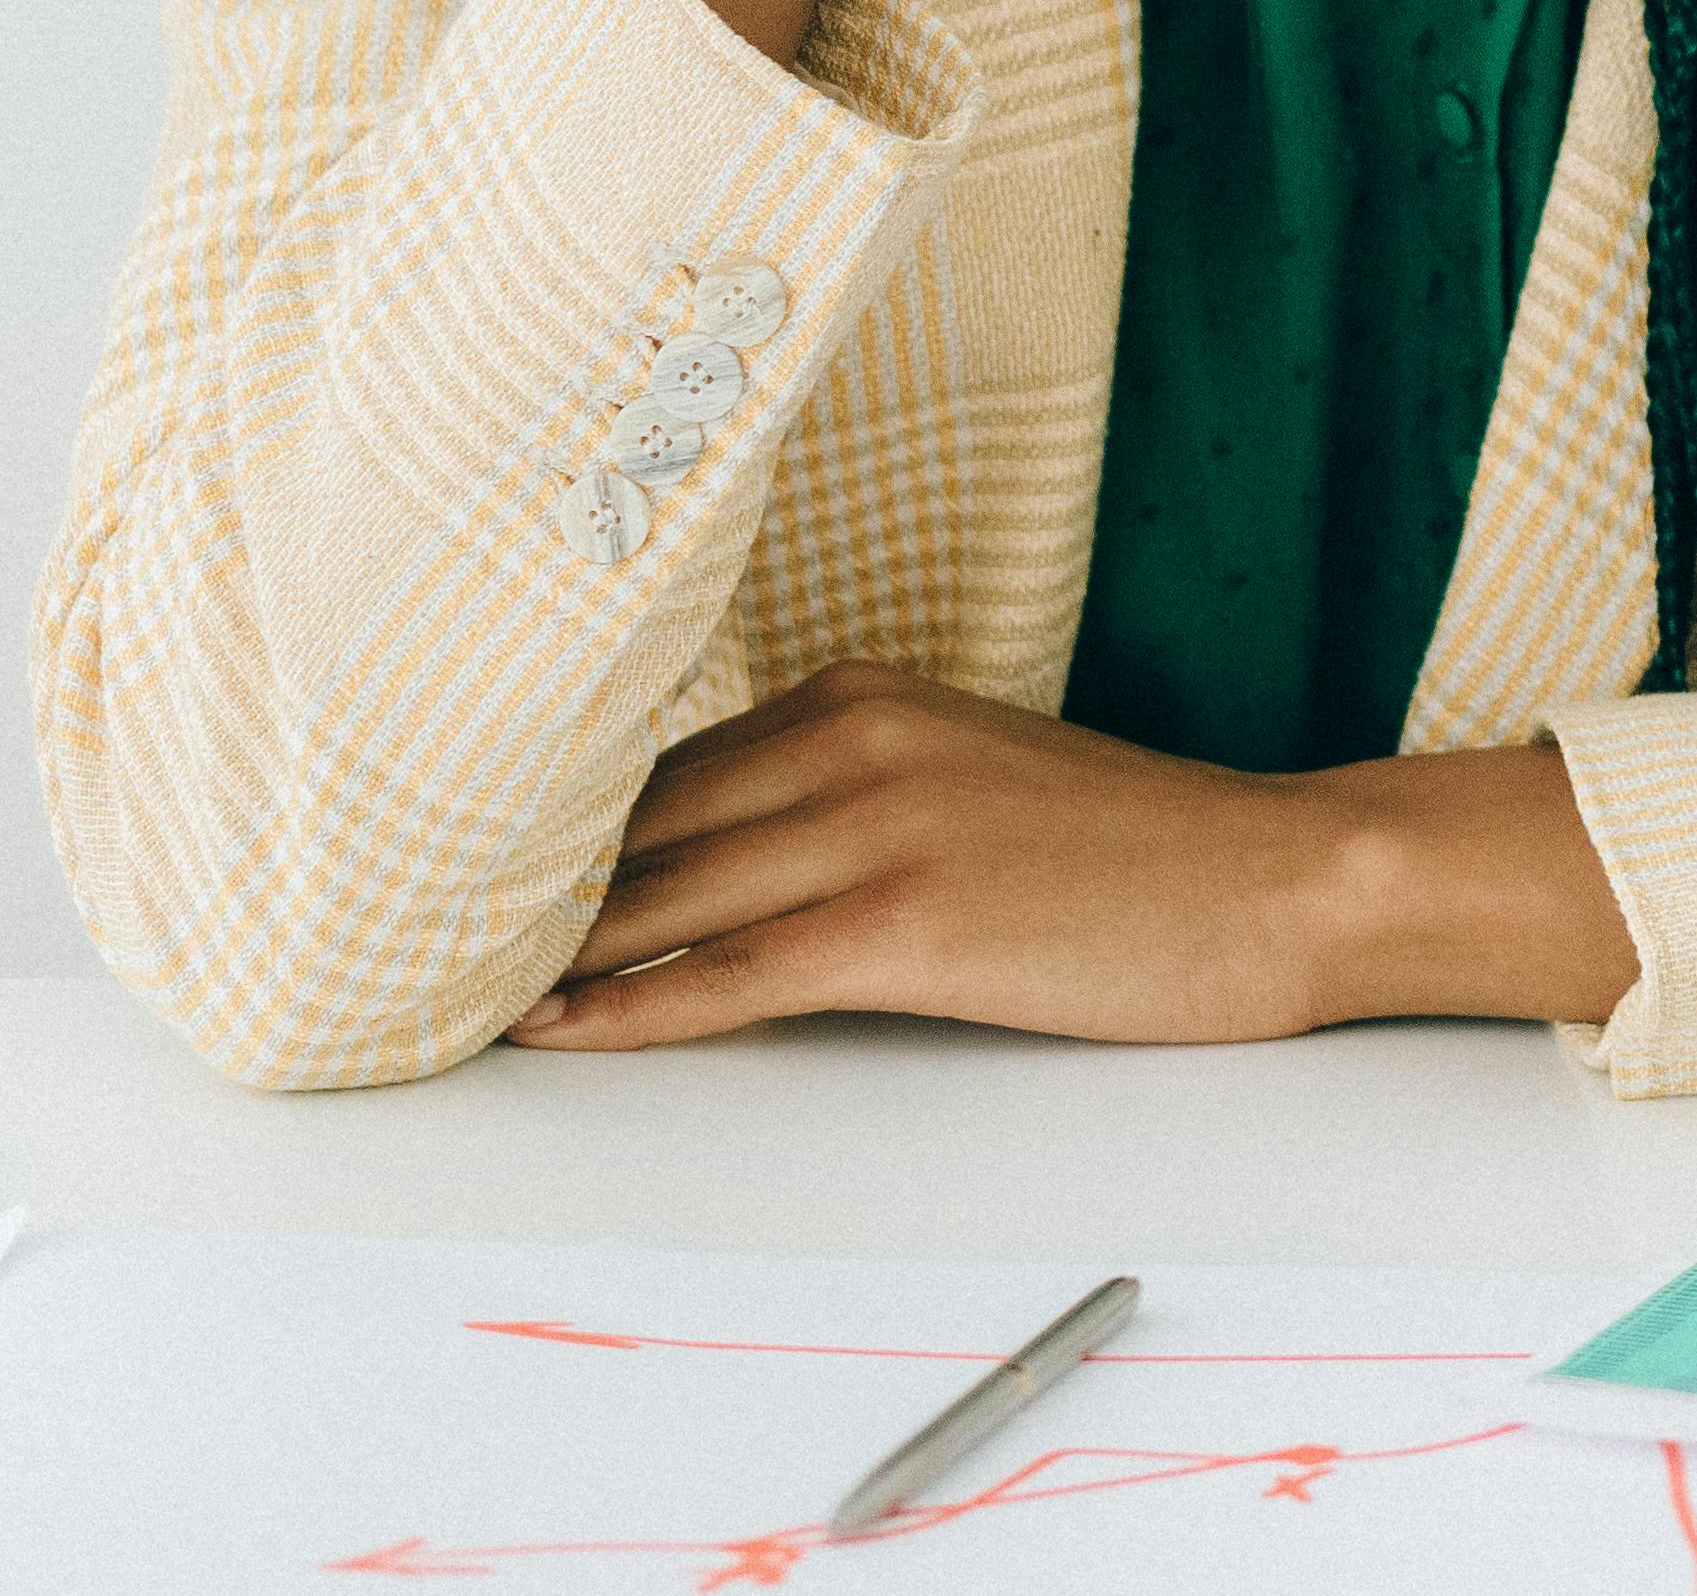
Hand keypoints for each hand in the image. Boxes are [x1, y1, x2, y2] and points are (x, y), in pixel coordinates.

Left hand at [506, 662, 1638, 1051]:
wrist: (1264, 880)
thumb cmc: (1123, 845)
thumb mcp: (967, 770)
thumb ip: (843, 782)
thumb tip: (703, 846)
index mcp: (862, 690)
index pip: (663, 758)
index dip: (555, 819)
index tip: (458, 854)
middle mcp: (855, 736)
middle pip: (643, 822)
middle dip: (526, 882)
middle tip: (410, 931)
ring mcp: (878, 825)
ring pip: (665, 897)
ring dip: (552, 953)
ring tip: (446, 990)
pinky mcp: (906, 922)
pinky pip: (729, 975)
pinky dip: (630, 1009)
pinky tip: (560, 1028)